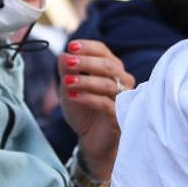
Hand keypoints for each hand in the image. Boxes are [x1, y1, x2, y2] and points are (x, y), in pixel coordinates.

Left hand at [59, 40, 133, 176]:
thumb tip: (63, 55)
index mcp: (112, 69)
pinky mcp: (120, 117)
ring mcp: (124, 99)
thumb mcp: (70, 88)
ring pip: (108, 84)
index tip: (71, 46)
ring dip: (86, 81)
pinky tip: (72, 96)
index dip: (88, 47)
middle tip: (68, 61)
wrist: (91, 140)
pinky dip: (88, 98)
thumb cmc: (84, 111)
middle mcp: (123, 81)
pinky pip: (106, 104)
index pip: (103, 51)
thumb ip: (67, 71)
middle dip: (87, 62)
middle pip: (108, 66)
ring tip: (66, 82)